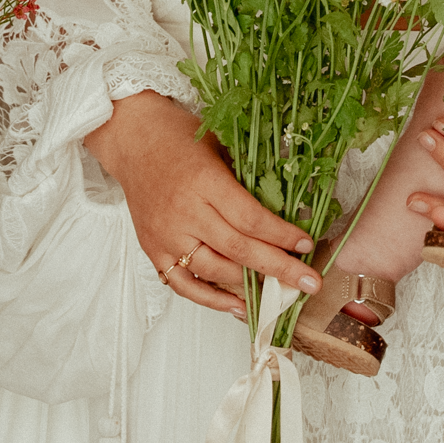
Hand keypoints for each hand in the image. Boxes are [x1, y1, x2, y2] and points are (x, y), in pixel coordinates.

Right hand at [86, 91, 320, 318]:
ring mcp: (166, 235)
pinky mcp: (153, 249)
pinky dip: (212, 299)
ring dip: (250, 285)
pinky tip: (238, 305)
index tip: (307, 245)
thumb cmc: (179, 136)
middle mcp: (185, 212)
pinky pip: (184, 284)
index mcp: (204, 181)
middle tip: (310, 282)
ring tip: (281, 293)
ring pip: (215, 270)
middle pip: (238, 249)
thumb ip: (246, 180)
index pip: (250, 218)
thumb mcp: (220, 146)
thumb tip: (285, 210)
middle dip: (279, 269)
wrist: (132, 138)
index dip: (281, 235)